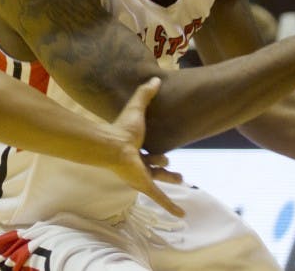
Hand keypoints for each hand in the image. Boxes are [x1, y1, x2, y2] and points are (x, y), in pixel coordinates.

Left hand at [106, 77, 184, 216]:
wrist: (113, 146)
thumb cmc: (122, 128)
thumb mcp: (137, 108)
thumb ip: (145, 94)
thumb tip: (154, 78)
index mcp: (135, 148)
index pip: (148, 152)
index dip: (157, 152)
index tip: (163, 153)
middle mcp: (138, 163)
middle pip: (154, 167)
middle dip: (164, 167)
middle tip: (172, 167)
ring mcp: (141, 176)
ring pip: (158, 181)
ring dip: (169, 181)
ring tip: (181, 180)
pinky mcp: (145, 185)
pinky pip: (160, 198)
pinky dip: (170, 207)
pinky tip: (181, 215)